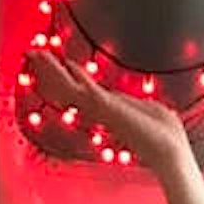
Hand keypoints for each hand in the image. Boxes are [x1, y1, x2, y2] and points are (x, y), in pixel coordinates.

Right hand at [32, 53, 191, 173]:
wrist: (169, 151)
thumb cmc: (166, 135)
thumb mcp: (149, 109)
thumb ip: (132, 103)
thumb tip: (127, 100)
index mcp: (112, 109)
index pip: (86, 89)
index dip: (74, 76)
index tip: (65, 64)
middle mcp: (101, 109)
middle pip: (71, 88)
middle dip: (53, 71)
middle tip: (35, 54)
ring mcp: (101, 108)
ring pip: (69, 86)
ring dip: (51, 68)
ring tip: (33, 52)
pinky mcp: (104, 106)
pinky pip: (80, 86)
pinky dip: (66, 74)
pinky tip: (56, 61)